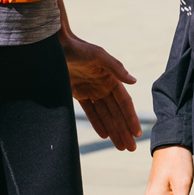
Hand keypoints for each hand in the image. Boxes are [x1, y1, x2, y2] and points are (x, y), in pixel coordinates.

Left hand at [60, 30, 140, 150]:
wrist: (56, 46)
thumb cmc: (79, 48)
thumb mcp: (98, 56)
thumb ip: (116, 68)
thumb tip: (134, 81)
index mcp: (111, 78)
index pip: (124, 103)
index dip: (131, 118)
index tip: (137, 133)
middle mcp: (103, 86)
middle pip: (116, 113)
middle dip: (124, 130)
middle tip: (131, 148)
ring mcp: (91, 91)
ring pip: (105, 115)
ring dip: (113, 130)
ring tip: (121, 146)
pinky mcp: (78, 93)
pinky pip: (90, 112)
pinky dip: (98, 123)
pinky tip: (105, 135)